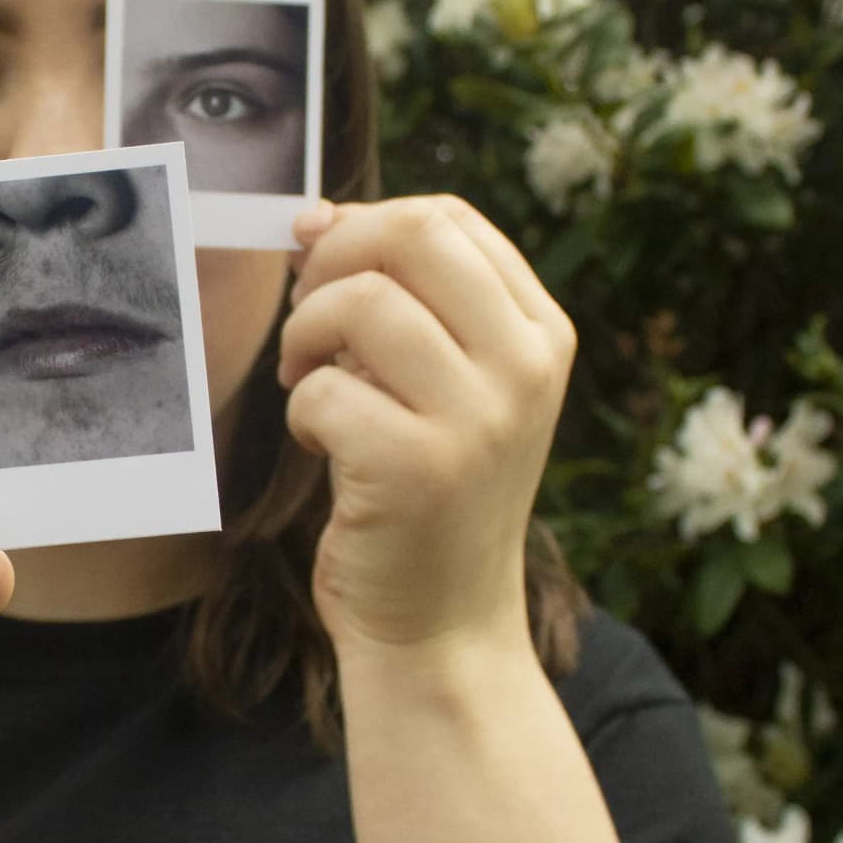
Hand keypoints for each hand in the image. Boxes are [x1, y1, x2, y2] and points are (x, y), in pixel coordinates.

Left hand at [276, 195, 575, 662]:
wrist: (443, 626)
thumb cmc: (426, 492)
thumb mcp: (446, 385)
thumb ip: (402, 300)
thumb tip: (317, 216)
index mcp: (541, 334)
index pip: (449, 218)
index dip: (365, 224)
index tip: (323, 265)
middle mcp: (525, 367)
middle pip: (411, 235)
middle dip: (332, 260)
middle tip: (308, 320)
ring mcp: (479, 418)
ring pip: (358, 303)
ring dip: (304, 337)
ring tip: (310, 385)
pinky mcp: (417, 469)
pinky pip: (322, 390)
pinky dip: (300, 413)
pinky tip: (324, 448)